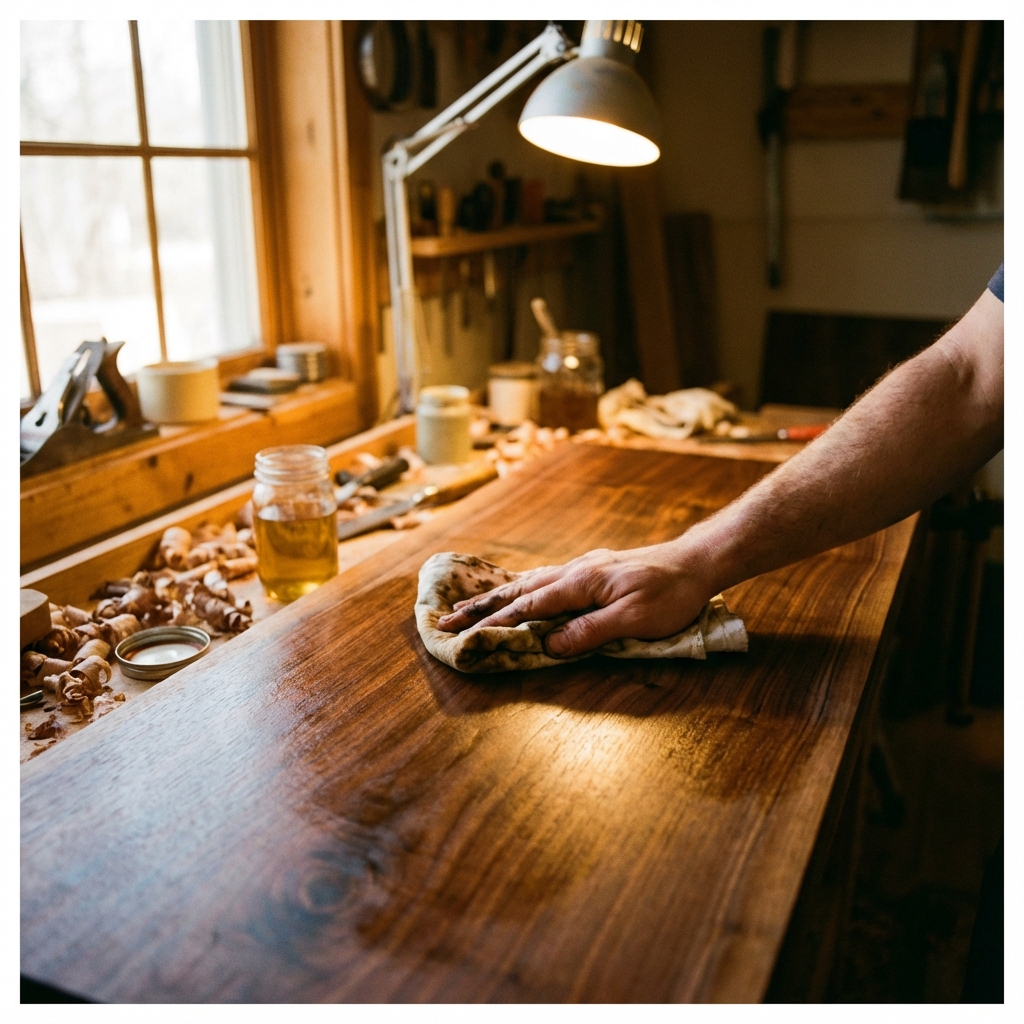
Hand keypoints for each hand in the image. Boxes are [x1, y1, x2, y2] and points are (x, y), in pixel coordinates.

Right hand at [435, 540, 715, 657]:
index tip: (462, 634)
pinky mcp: (590, 571)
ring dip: (494, 597)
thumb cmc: (669, 594)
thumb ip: (590, 632)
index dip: (494, 622)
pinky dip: (519, 588)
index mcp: (580, 582)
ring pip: (527, 583)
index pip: (529, 607)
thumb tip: (550, 646)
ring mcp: (581, 568)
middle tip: (443, 620)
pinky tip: (514, 591)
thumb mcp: (634, 619)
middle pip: (518, 591)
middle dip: (479, 607)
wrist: (695, 563)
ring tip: (465, 607)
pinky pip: (543, 579)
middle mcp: (574, 571)